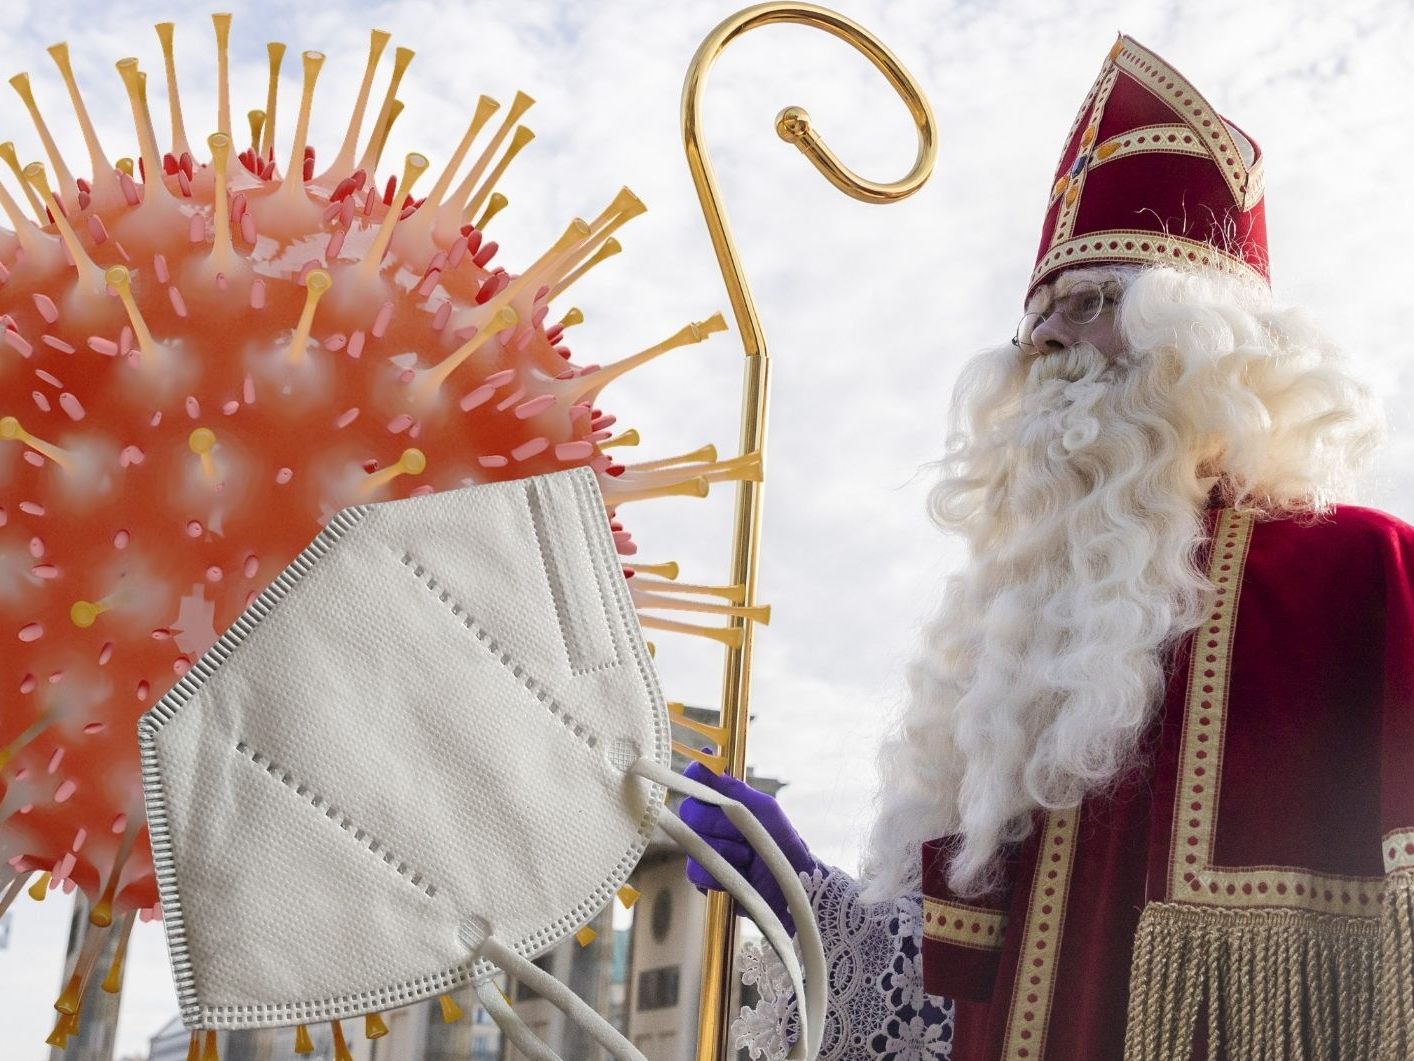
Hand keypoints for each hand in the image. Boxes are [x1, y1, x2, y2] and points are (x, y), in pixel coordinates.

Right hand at [679, 760, 816, 934]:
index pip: (695, 780)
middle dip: (716, 823)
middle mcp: (709, 822)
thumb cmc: (783, 844)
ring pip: (691, 841)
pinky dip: (717, 873)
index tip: (703, 784)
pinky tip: (737, 875)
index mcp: (725, 801)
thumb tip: (706, 756)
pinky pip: (695, 871)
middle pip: (688, 811)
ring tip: (746, 857)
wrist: (793, 888)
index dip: (694, 779)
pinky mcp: (703, 878)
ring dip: (722, 850)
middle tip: (741, 834)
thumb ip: (734, 788)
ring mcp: (703, 849)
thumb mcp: (766, 811)